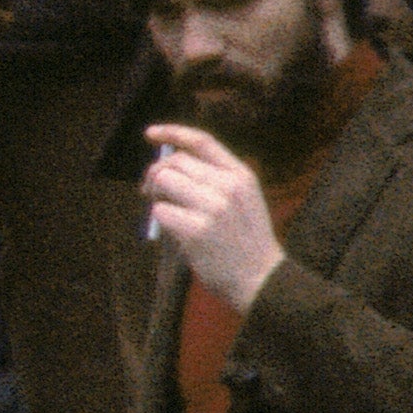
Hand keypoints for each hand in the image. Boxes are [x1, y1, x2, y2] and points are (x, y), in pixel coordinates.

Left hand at [137, 120, 287, 310]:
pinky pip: (159, 211)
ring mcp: (213, 208)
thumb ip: (213, 180)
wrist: (262, 280)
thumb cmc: (245, 241)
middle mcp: (229, 186)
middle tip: (150, 192)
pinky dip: (160, 219)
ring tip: (166, 211)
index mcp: (242, 175)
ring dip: (156, 195)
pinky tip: (175, 231)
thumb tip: (167, 167)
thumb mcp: (242, 200)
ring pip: (163, 182)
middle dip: (156, 174)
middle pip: (176, 162)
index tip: (150, 134)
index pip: (202, 142)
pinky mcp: (196, 230)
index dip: (173, 133)